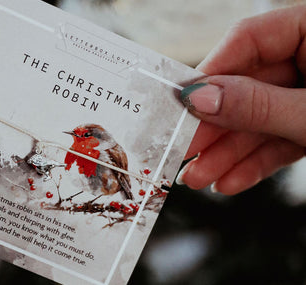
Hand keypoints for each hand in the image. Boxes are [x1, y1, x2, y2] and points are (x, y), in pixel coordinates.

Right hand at [177, 6, 305, 194]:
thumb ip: (259, 105)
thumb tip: (198, 99)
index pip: (247, 40)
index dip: (209, 73)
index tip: (180, 104)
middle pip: (248, 88)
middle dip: (216, 129)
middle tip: (184, 152)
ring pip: (261, 120)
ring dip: (229, 153)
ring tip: (201, 178)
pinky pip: (281, 139)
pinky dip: (257, 162)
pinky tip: (231, 180)